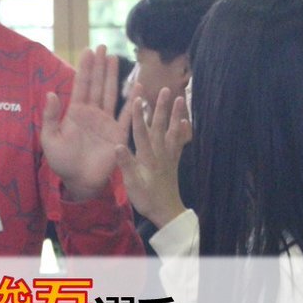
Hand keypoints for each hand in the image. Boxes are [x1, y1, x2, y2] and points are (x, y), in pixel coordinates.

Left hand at [41, 45, 130, 200]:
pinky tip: (138, 86)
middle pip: (97, 84)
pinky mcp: (119, 133)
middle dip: (100, 66)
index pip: (81, 85)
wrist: (79, 182)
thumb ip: (50, 117)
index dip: (85, 68)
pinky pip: (128, 115)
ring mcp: (106, 122)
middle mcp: (92, 113)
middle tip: (103, 46)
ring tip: (115, 58)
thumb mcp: (50, 139)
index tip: (88, 50)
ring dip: (113, 77)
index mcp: (75, 112)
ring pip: (111, 94)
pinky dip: (133, 101)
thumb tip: (50, 93)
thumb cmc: (62, 162)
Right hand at [115, 85, 191, 228]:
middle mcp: (159, 153)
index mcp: (147, 157)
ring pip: (172, 131)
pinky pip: (179, 143)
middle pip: (160, 126)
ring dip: (176, 114)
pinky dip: (183, 132)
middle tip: (165, 90)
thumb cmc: (147, 198)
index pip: (140, 132)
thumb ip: (126, 164)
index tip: (137, 98)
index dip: (138, 115)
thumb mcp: (132, 184)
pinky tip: (185, 122)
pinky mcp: (174, 161)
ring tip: (180, 99)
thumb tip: (117, 145)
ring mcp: (169, 156)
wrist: (167, 212)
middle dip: (161, 108)